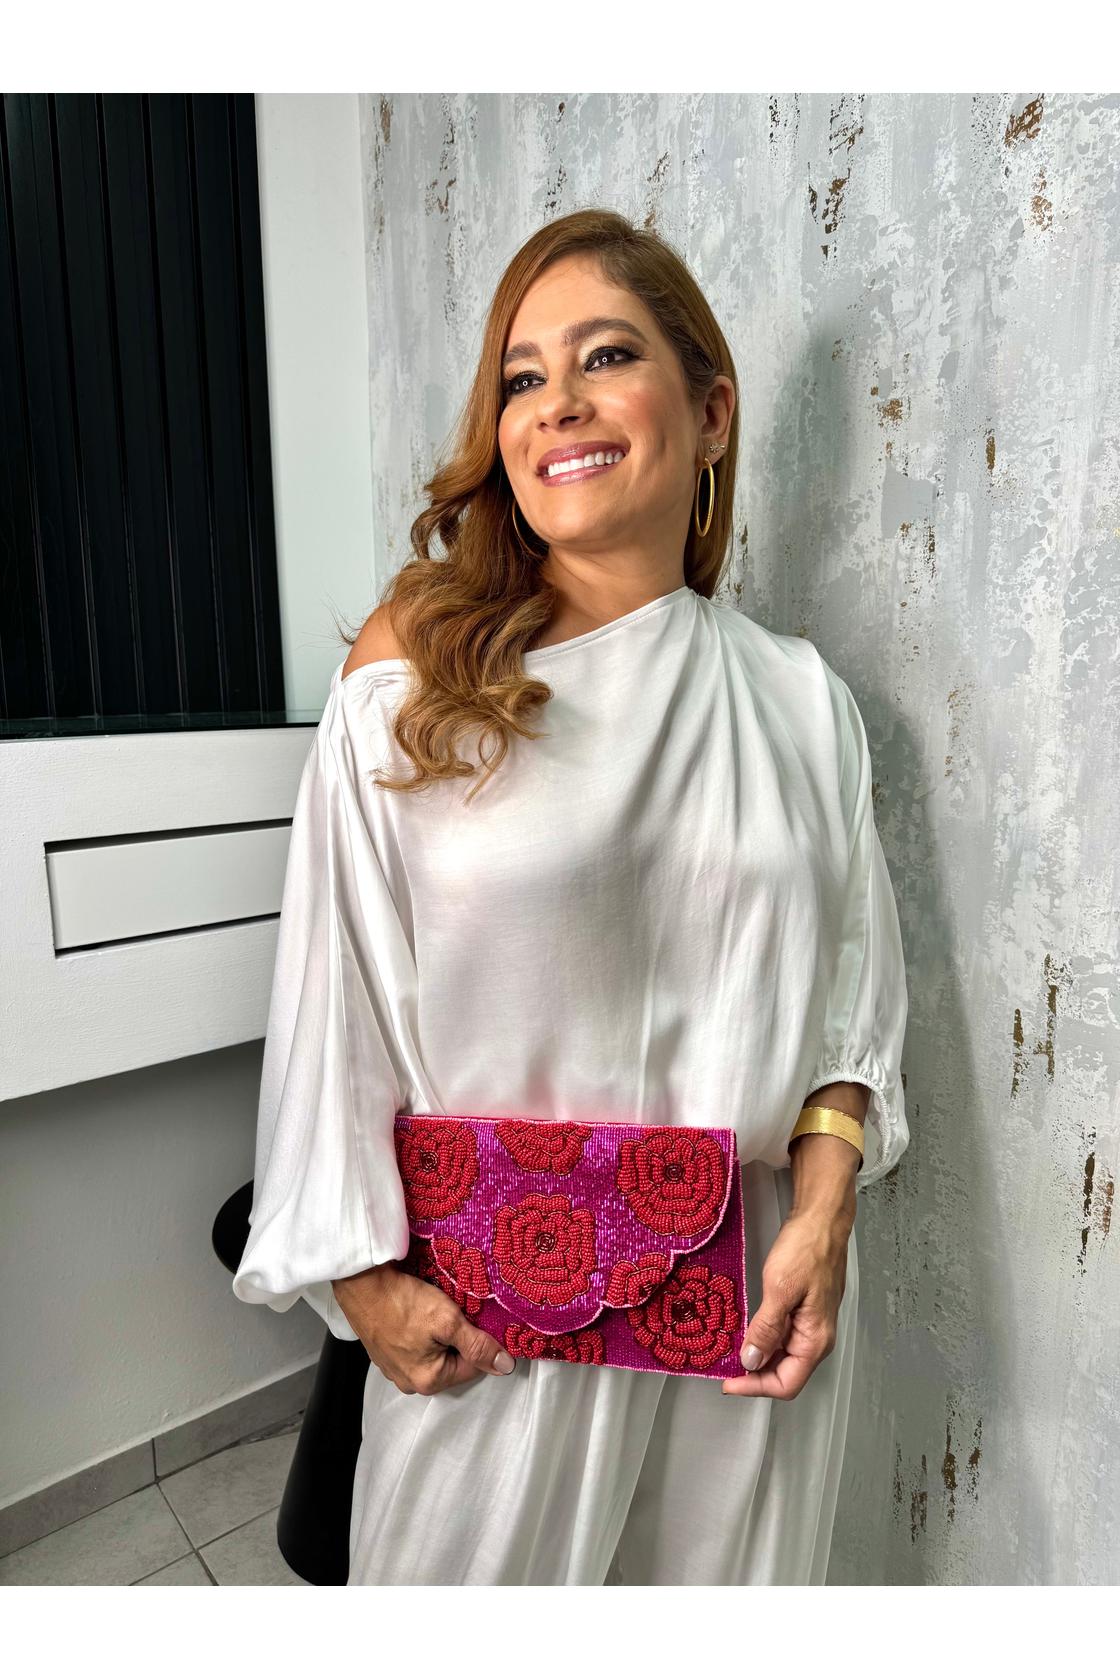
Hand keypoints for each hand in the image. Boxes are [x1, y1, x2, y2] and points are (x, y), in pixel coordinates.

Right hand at [332, 1261, 515, 1394]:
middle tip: (457, 1312)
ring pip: (434, 1352)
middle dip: (459, 1338)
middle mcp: (409, 1382)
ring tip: (436, 1309)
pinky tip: (419, 1312)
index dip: (481, 1341)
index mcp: (428, 1381)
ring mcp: (394, 1368)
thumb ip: (478, 1346)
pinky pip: (415, 1346)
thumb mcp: (448, 1321)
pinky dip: (421, 1331)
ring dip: (440, 1334)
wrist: (360, 1284)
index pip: (474, 1367)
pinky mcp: (384, 1352)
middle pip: (453, 1361)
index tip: (478, 1319)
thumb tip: (505, 1366)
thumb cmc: (402, 1302)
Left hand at [721, 1206, 851, 1399]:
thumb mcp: (780, 1288)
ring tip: (730, 1350)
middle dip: (754, 1375)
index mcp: (815, 1339)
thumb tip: (751, 1360)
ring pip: (782, 1356)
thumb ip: (766, 1328)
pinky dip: (763, 1338)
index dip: (755, 1386)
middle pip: (784, 1374)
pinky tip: (746, 1330)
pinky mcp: (804, 1310)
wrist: (822, 1219)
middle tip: (724, 1367)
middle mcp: (816, 1337)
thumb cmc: (808, 1247)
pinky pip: (782, 1335)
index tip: (728, 1380)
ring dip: (757, 1357)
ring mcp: (811, 1324)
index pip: (786, 1384)